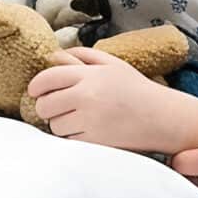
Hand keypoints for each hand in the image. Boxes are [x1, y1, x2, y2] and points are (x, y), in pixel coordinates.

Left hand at [27, 49, 197, 153]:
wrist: (162, 117)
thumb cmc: (136, 89)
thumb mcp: (112, 64)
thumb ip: (82, 55)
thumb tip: (53, 56)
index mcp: (89, 75)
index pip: (47, 79)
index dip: (36, 86)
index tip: (35, 91)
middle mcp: (87, 97)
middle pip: (45, 105)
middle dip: (47, 106)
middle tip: (57, 106)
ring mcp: (90, 121)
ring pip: (54, 126)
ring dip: (60, 123)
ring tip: (77, 118)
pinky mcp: (95, 142)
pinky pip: (69, 140)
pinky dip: (73, 137)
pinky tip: (87, 130)